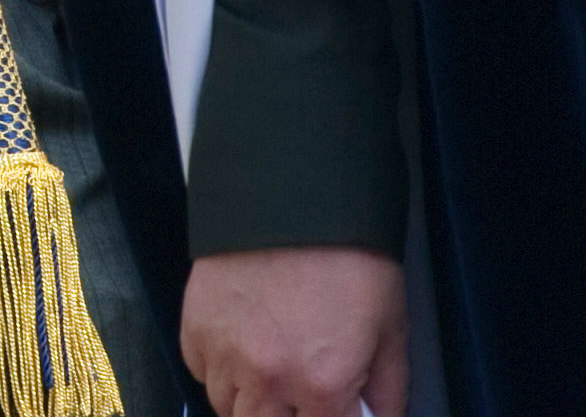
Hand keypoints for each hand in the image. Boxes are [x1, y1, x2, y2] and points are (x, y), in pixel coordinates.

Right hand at [181, 247, 405, 416]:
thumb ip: (387, 392)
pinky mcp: (195, 325)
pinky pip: (201, 371)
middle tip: (300, 394)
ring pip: (227, 408)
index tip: (331, 404)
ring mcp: (225, 354)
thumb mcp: (390, 327)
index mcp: (322, 386)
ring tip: (272, 371)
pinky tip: (242, 346)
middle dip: (286, 415)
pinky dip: (219, 370)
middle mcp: (268, 380)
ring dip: (250, 401)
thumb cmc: (351, 255)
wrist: (296, 191)